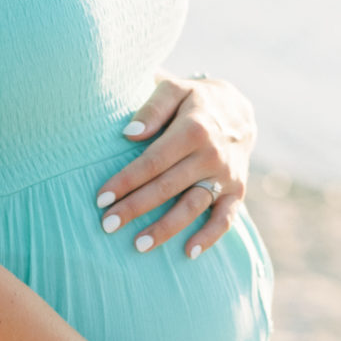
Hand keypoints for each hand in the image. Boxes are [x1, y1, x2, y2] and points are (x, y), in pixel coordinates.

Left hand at [94, 73, 256, 256]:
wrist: (239, 110)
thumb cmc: (194, 100)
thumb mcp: (175, 88)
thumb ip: (152, 108)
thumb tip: (129, 134)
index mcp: (193, 129)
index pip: (153, 161)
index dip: (126, 180)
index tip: (101, 198)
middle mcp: (211, 155)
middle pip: (167, 187)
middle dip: (135, 208)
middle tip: (107, 225)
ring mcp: (226, 175)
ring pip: (193, 207)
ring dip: (166, 228)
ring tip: (138, 245)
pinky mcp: (238, 190)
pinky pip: (226, 218)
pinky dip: (210, 237)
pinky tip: (189, 252)